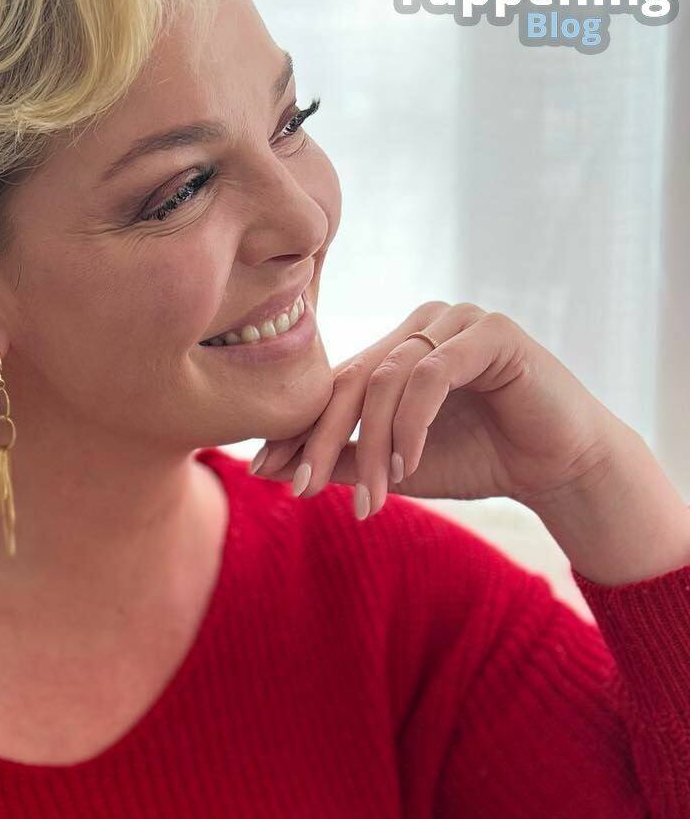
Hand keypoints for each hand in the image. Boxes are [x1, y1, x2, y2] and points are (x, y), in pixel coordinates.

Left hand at [249, 301, 624, 520]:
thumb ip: (339, 461)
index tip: (265, 472)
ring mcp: (457, 321)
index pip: (334, 384)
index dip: (297, 428)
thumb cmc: (476, 460)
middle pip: (352, 380)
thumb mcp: (391, 467)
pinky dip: (412, 424)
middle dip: (321, 440)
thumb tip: (266, 470)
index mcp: (395, 348)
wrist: (554, 467)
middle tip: (302, 490)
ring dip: (373, 445)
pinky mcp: (492, 332)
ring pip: (387, 381)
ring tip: (375, 497)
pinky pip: (431, 374)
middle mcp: (421, 325)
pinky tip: (408, 465)